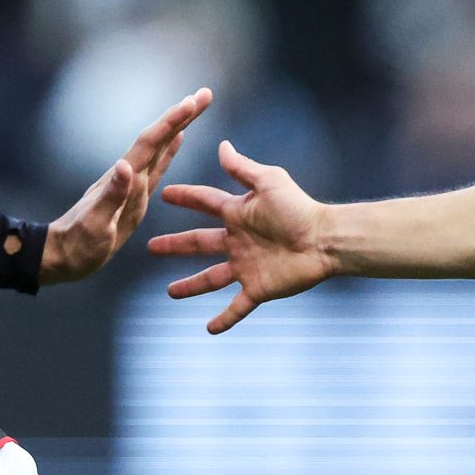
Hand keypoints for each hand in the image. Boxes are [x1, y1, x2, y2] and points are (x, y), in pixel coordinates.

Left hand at [42, 87, 213, 284]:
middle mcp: (130, 177)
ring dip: (178, 126)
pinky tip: (176, 140)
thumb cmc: (78, 245)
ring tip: (195, 107)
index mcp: (124, 181)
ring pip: (159, 148)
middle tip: (205, 94)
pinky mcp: (134, 195)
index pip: (150, 144)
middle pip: (158, 138)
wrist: (61, 255)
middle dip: (181, 116)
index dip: (170, 122)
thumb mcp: (95, 225)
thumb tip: (124, 166)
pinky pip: (156, 166)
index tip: (191, 102)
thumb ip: (111, 196)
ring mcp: (132, 185)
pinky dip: (169, 150)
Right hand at [149, 139, 337, 333]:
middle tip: (150, 247)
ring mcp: (246, 267)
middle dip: (175, 245)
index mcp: (238, 214)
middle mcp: (238, 241)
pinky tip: (208, 330)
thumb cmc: (299, 208)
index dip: (185, 197)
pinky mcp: (258, 289)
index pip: (205, 203)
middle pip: (198, 243)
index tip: (164, 194)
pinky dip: (224, 319)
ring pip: (210, 279)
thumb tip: (222, 145)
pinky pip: (237, 307)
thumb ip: (242, 169)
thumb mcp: (268, 182)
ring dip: (190, 286)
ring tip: (170, 292)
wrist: (324, 241)